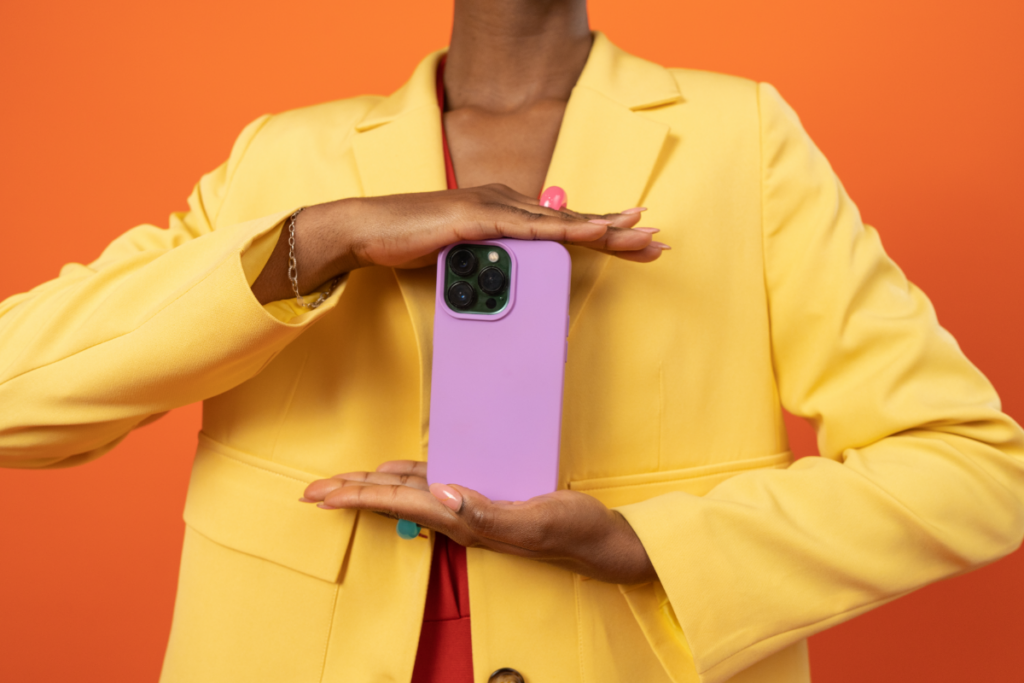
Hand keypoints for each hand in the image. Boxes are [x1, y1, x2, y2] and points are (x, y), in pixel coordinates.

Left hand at [301, 460, 657, 584]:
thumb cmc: (573, 531)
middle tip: (311, 492)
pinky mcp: (485, 498)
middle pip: (391, 501)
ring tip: (340, 484)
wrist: (600, 541)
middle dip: (349, 494)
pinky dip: (406, 478)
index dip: (357, 497)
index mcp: (465, 520)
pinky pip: (434, 485)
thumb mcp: (536, 520)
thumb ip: (490, 513)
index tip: (322, 495)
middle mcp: (460, 515)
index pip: (398, 504)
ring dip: (371, 487)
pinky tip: (395, 474)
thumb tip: (444, 495)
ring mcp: (471, 508)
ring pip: (407, 493)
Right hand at [315, 183, 667, 269]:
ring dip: (604, 229)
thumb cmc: (412, 241)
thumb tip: (514, 279)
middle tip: (658, 240)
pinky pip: (530, 228)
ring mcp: (493, 206)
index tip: (635, 242)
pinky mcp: (477, 218)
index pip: (563, 224)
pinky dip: (565, 230)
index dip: (602, 231)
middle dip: (618, 230)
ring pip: (560, 221)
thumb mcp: (464, 255)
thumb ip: (493, 261)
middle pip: (572, 219)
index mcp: (505, 210)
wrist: (369, 230)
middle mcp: (506, 202)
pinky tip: (592, 232)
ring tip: (640, 237)